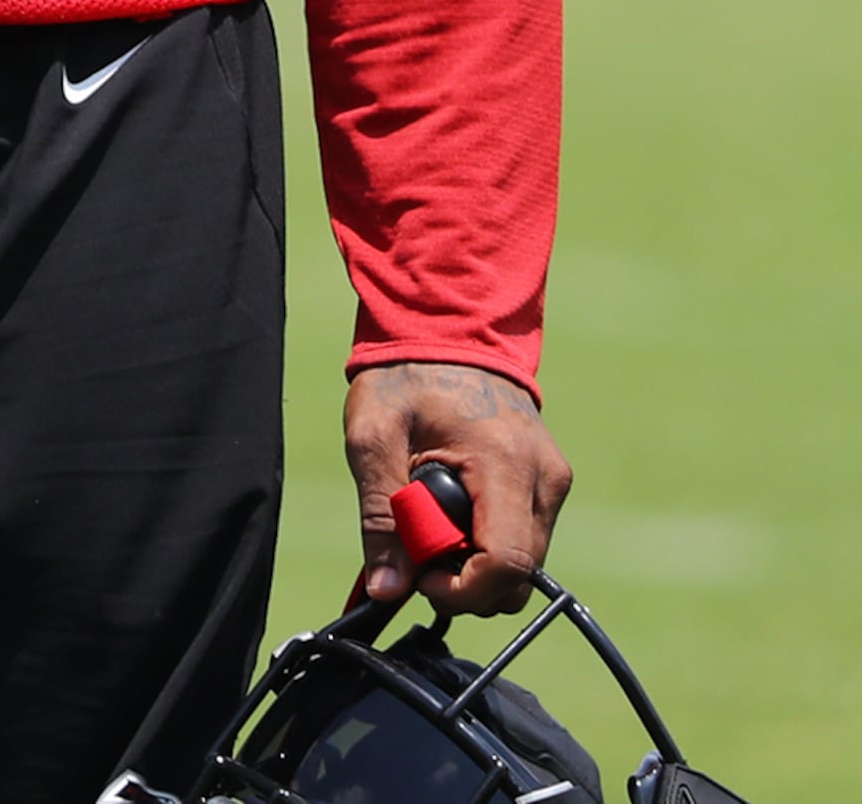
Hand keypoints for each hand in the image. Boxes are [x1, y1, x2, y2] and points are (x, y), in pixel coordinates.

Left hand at [346, 360, 571, 614]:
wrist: (447, 333)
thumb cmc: (405, 379)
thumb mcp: (371, 438)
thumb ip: (380, 516)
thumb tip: (386, 590)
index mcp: (505, 463)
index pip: (507, 563)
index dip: (462, 590)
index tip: (420, 578)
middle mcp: (544, 479)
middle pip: (520, 576)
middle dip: (466, 583)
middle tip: (417, 551)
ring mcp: (553, 484)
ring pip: (525, 564)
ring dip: (474, 564)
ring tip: (429, 523)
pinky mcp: (548, 486)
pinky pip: (523, 539)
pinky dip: (485, 543)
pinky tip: (451, 513)